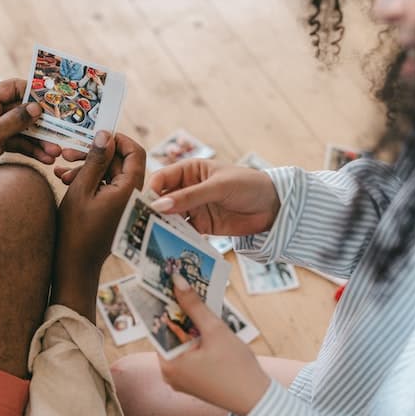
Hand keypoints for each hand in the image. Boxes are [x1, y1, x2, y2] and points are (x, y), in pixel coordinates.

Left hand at [0, 78, 61, 183]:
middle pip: (23, 110)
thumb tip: (37, 106)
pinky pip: (18, 143)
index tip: (56, 104)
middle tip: (61, 134)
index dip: (36, 93)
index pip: (15, 87)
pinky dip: (31, 150)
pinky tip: (45, 160)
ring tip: (55, 155)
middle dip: (42, 124)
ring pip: (23, 129)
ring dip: (40, 141)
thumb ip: (14, 121)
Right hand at [51, 131, 145, 320]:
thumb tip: (106, 134)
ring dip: (87, 168)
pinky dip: (89, 181)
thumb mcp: (81, 189)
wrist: (75, 265)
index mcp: (130, 189)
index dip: (117, 139)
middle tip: (67, 153)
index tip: (94, 135)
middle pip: (120, 161)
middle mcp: (133, 195)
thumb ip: (95, 160)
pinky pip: (106, 186)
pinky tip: (65, 179)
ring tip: (60, 171)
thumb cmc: (75, 230)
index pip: (135, 152)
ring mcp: (125, 203)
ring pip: (110, 173)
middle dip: (94, 154)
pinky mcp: (116, 209)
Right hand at [147, 159, 280, 235]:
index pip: (161, 179)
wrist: (273, 206)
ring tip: (151, 239)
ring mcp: (194, 208)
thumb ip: (189, 197)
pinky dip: (176, 238)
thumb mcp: (218, 187)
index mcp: (189, 170)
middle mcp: (187, 188)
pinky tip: (169, 245)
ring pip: (171, 217)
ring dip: (162, 227)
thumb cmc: (248, 185)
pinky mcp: (202, 226)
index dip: (151, 192)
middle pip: (163, 200)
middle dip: (153, 212)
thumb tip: (160, 206)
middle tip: (141, 226)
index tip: (143, 207)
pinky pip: (184, 232)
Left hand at [159, 275, 270, 415]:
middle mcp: (169, 373)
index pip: (158, 326)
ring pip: (180, 342)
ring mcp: (180, 378)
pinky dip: (194, 338)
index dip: (162, 304)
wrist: (257, 398)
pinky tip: (204, 323)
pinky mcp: (192, 380)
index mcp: (169, 364)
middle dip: (178, 311)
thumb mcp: (215, 330)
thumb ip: (194, 305)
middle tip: (182, 287)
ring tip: (194, 300)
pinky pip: (187, 353)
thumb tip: (177, 281)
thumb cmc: (237, 368)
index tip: (165, 284)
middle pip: (169, 333)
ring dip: (188, 324)